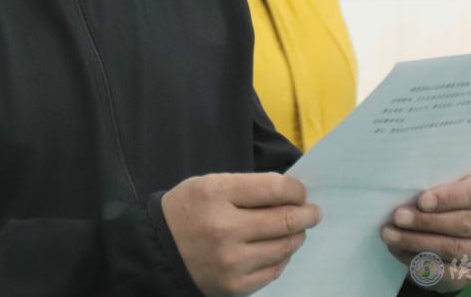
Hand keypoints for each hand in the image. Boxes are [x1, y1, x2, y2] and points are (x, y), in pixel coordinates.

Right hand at [161, 172, 320, 295]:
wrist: (158, 251)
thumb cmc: (187, 211)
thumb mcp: (208, 184)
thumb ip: (247, 187)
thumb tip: (290, 194)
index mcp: (216, 194)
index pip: (274, 188)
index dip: (296, 190)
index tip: (301, 191)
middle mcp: (224, 228)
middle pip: (284, 220)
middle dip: (307, 214)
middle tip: (313, 212)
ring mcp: (230, 260)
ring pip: (284, 247)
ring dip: (296, 236)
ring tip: (296, 229)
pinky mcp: (235, 285)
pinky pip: (274, 270)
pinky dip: (282, 258)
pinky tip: (279, 249)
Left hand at [380, 170, 470, 291]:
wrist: (438, 226)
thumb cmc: (435, 195)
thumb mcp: (435, 182)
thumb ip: (427, 183)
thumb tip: (402, 189)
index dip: (448, 198)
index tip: (422, 201)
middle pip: (463, 223)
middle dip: (426, 221)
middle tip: (398, 217)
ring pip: (453, 248)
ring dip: (416, 242)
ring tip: (389, 234)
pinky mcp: (469, 272)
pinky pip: (445, 271)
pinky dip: (417, 261)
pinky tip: (397, 250)